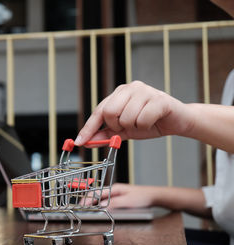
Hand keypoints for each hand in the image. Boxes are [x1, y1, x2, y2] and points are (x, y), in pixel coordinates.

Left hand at [75, 81, 194, 145]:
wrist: (178, 121)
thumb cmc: (150, 122)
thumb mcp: (124, 130)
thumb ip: (106, 134)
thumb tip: (88, 141)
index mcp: (120, 93)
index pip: (99, 111)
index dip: (88, 128)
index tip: (80, 142)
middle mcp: (130, 88)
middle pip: (109, 112)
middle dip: (117, 126)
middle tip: (128, 127)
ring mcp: (145, 91)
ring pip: (126, 118)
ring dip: (134, 127)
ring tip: (143, 123)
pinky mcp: (159, 99)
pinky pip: (142, 119)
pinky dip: (146, 126)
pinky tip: (153, 121)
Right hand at [81, 183, 155, 208]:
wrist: (153, 196)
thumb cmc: (143, 197)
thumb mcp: (128, 201)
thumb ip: (114, 203)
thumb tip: (102, 206)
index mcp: (114, 188)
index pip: (96, 193)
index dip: (87, 199)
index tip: (81, 205)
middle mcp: (114, 190)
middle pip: (96, 195)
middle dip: (87, 201)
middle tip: (80, 208)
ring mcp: (116, 194)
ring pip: (100, 198)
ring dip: (93, 203)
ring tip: (87, 209)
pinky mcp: (118, 198)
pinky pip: (106, 201)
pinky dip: (99, 205)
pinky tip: (98, 209)